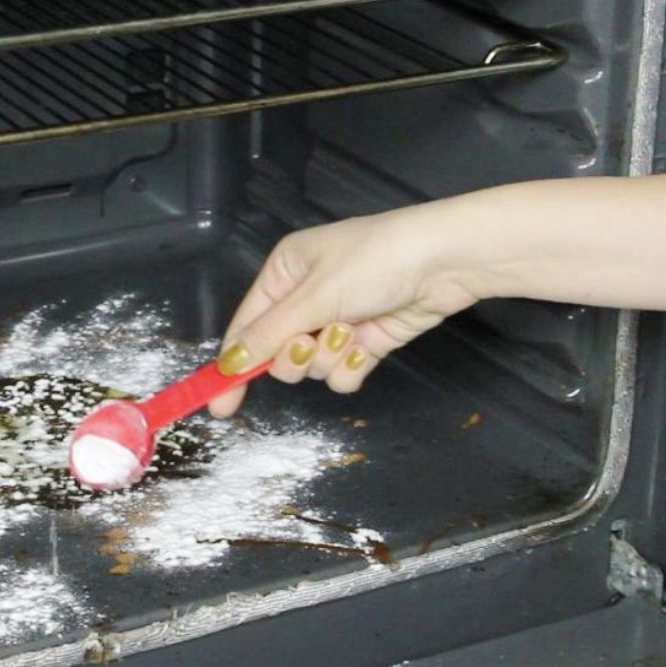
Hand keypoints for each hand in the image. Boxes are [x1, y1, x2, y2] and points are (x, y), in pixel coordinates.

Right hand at [208, 201, 479, 416]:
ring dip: (329, 357)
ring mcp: (336, 321)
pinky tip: (369, 347)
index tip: (219, 404)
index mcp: (283, 272)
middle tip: (312, 342)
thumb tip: (228, 364)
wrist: (445, 262)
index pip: (245, 327)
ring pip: (311, 366)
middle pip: (276, 352)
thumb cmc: (374, 262)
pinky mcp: (365, 340)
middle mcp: (305, 297)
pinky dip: (353, 366)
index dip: (232, 365)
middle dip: (295, 356)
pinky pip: (342, 372)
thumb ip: (268, 335)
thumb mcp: (313, 296)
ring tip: (353, 332)